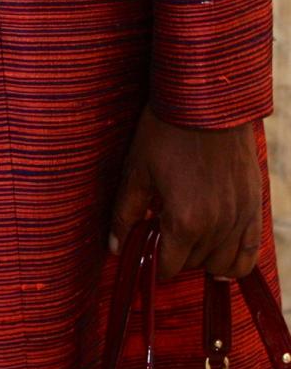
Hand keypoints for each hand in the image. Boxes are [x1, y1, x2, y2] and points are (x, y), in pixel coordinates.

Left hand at [109, 105, 261, 279]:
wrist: (206, 101)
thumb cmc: (165, 131)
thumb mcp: (137, 170)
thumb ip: (124, 213)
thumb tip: (113, 247)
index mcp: (185, 221)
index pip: (168, 267)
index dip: (154, 262)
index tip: (147, 248)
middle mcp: (217, 227)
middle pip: (193, 265)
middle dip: (175, 254)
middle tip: (163, 231)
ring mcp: (240, 218)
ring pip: (222, 264)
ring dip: (203, 257)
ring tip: (187, 234)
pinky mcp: (255, 206)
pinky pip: (250, 253)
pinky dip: (235, 259)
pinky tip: (220, 252)